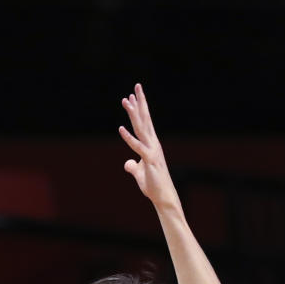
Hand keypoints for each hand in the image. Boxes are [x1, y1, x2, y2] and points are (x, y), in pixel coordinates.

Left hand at [118, 84, 180, 210]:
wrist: (163, 197)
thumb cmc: (153, 185)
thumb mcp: (139, 173)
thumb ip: (133, 166)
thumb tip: (128, 163)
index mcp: (150, 144)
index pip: (143, 123)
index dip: (138, 109)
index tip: (132, 95)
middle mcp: (153, 143)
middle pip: (144, 119)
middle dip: (140, 102)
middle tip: (136, 86)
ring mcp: (152, 150)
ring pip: (141, 128)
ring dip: (133, 114)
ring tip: (126, 100)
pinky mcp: (149, 160)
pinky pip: (137, 147)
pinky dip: (128, 138)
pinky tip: (120, 128)